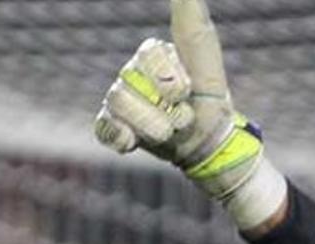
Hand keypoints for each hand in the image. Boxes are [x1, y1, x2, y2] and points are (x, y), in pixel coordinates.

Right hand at [93, 0, 285, 229]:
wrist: (209, 146)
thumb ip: (193, 26)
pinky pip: (104, 128)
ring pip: (119, 107)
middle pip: (129, 86)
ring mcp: (120, 101)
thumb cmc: (209, 101)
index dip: (170, 80)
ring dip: (153, 126)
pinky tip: (135, 142)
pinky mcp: (112, 127)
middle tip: (184, 115)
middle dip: (165, 109)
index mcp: (151, 55)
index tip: (187, 92)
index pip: (148, 57)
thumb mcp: (206, 63)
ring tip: (171, 131)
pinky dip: (121, 137)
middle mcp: (131, 74)